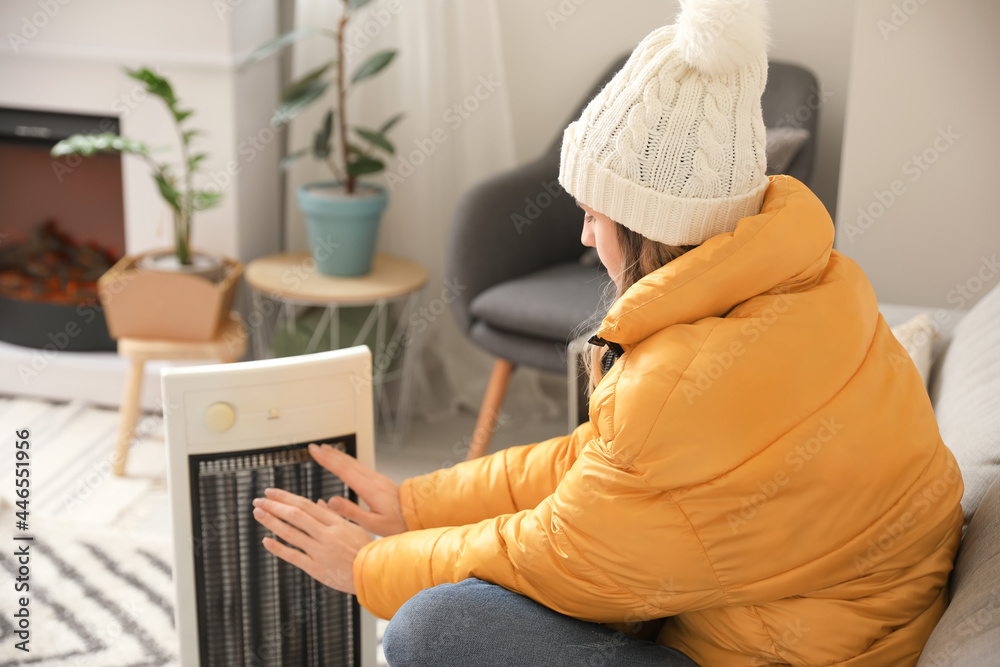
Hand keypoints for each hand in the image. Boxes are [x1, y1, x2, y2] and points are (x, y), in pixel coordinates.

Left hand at [252, 487, 371, 594]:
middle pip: (295, 515)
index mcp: (335, 522)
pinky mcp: (316, 568)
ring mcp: (320, 551)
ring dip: (272, 522)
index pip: (305, 505)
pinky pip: (293, 556)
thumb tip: (318, 502)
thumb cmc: (365, 551)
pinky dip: (278, 548)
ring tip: (258, 513)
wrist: (373, 575)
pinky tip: (266, 540)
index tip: (271, 492)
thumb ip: (334, 515)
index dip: (286, 497)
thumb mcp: (353, 527)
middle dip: (274, 505)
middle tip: (258, 500)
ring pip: (291, 533)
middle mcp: (326, 534)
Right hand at [308, 443, 406, 536]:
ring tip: (326, 449)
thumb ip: (351, 512)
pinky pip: (360, 466)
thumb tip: (331, 501)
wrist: (420, 514)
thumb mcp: (373, 523)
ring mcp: (377, 478)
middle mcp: (373, 479)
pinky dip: (349, 461)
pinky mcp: (381, 480)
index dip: (327, 460)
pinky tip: (345, 462)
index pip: (343, 470)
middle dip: (329, 453)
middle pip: (347, 462)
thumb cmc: (399, 522)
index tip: (315, 451)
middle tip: (314, 447)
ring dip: (338, 455)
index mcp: (369, 489)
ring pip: (354, 462)